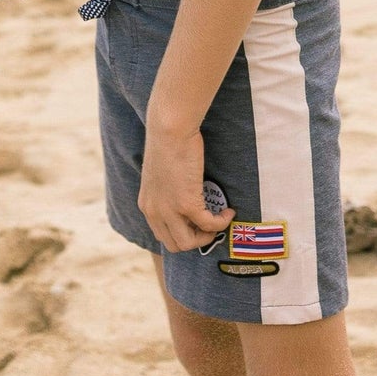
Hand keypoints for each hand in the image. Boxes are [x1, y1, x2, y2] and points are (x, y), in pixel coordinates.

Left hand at [138, 124, 232, 252]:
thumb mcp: (161, 173)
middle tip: (210, 225)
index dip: (183, 234)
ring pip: (188, 242)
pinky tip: (229, 212)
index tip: (198, 224)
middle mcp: (155, 212)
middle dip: (196, 239)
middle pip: (174, 244)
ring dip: (207, 236)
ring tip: (219, 221)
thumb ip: (167, 188)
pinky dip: (221, 222)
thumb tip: (184, 191)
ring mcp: (169, 210)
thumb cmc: (168, 142)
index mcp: (147, 206)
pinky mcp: (186, 203)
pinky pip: (207, 224)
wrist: (169, 131)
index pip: (163, 235)